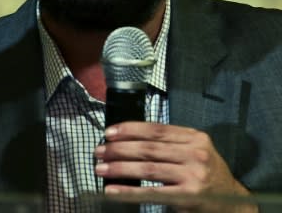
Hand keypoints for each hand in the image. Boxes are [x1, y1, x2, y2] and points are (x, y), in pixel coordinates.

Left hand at [95, 122, 252, 210]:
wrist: (233, 202)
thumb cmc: (206, 173)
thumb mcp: (194, 151)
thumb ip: (168, 143)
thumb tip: (126, 138)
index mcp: (195, 137)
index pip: (156, 129)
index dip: (129, 129)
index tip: (108, 132)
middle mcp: (196, 154)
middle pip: (148, 148)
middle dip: (118, 149)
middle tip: (98, 151)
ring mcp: (193, 175)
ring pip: (147, 168)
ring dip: (119, 168)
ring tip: (100, 169)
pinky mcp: (189, 196)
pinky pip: (152, 192)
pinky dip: (129, 191)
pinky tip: (112, 191)